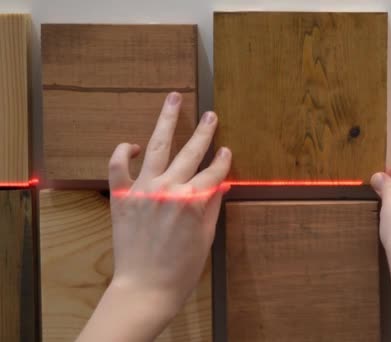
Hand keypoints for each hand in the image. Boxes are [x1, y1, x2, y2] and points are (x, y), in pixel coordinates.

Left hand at [108, 92, 229, 317]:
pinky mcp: (122, 196)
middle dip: (204, 132)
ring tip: (174, 99)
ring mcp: (143, 189)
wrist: (145, 288)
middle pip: (191, 152)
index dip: (222, 161)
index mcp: (194, 201)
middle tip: (211, 115)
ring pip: (158, 146)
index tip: (226, 151)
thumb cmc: (181, 269)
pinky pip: (118, 165)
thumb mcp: (206, 237)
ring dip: (168, 120)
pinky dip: (123, 151)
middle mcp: (169, 189)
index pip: (214, 172)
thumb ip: (212, 205)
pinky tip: (134, 144)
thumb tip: (220, 182)